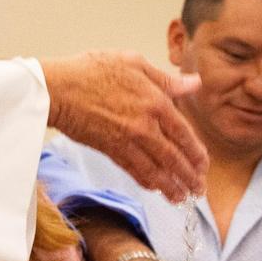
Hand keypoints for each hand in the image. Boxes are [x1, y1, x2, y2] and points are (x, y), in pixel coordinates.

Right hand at [40, 51, 206, 201]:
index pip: (184, 134)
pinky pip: (134, 170)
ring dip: (171, 187)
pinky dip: (147, 181)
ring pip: (156, 170)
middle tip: (199, 190)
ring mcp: (127, 141)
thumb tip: (195, 83)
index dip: (196, 153)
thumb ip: (166, 79)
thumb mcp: (134, 63)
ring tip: (182, 198)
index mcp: (156, 103)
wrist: (57, 89)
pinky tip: (156, 188)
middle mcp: (145, 126)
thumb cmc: (92, 70)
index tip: (203, 165)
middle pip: (174, 158)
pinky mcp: (109, 150)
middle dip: (189, 177)